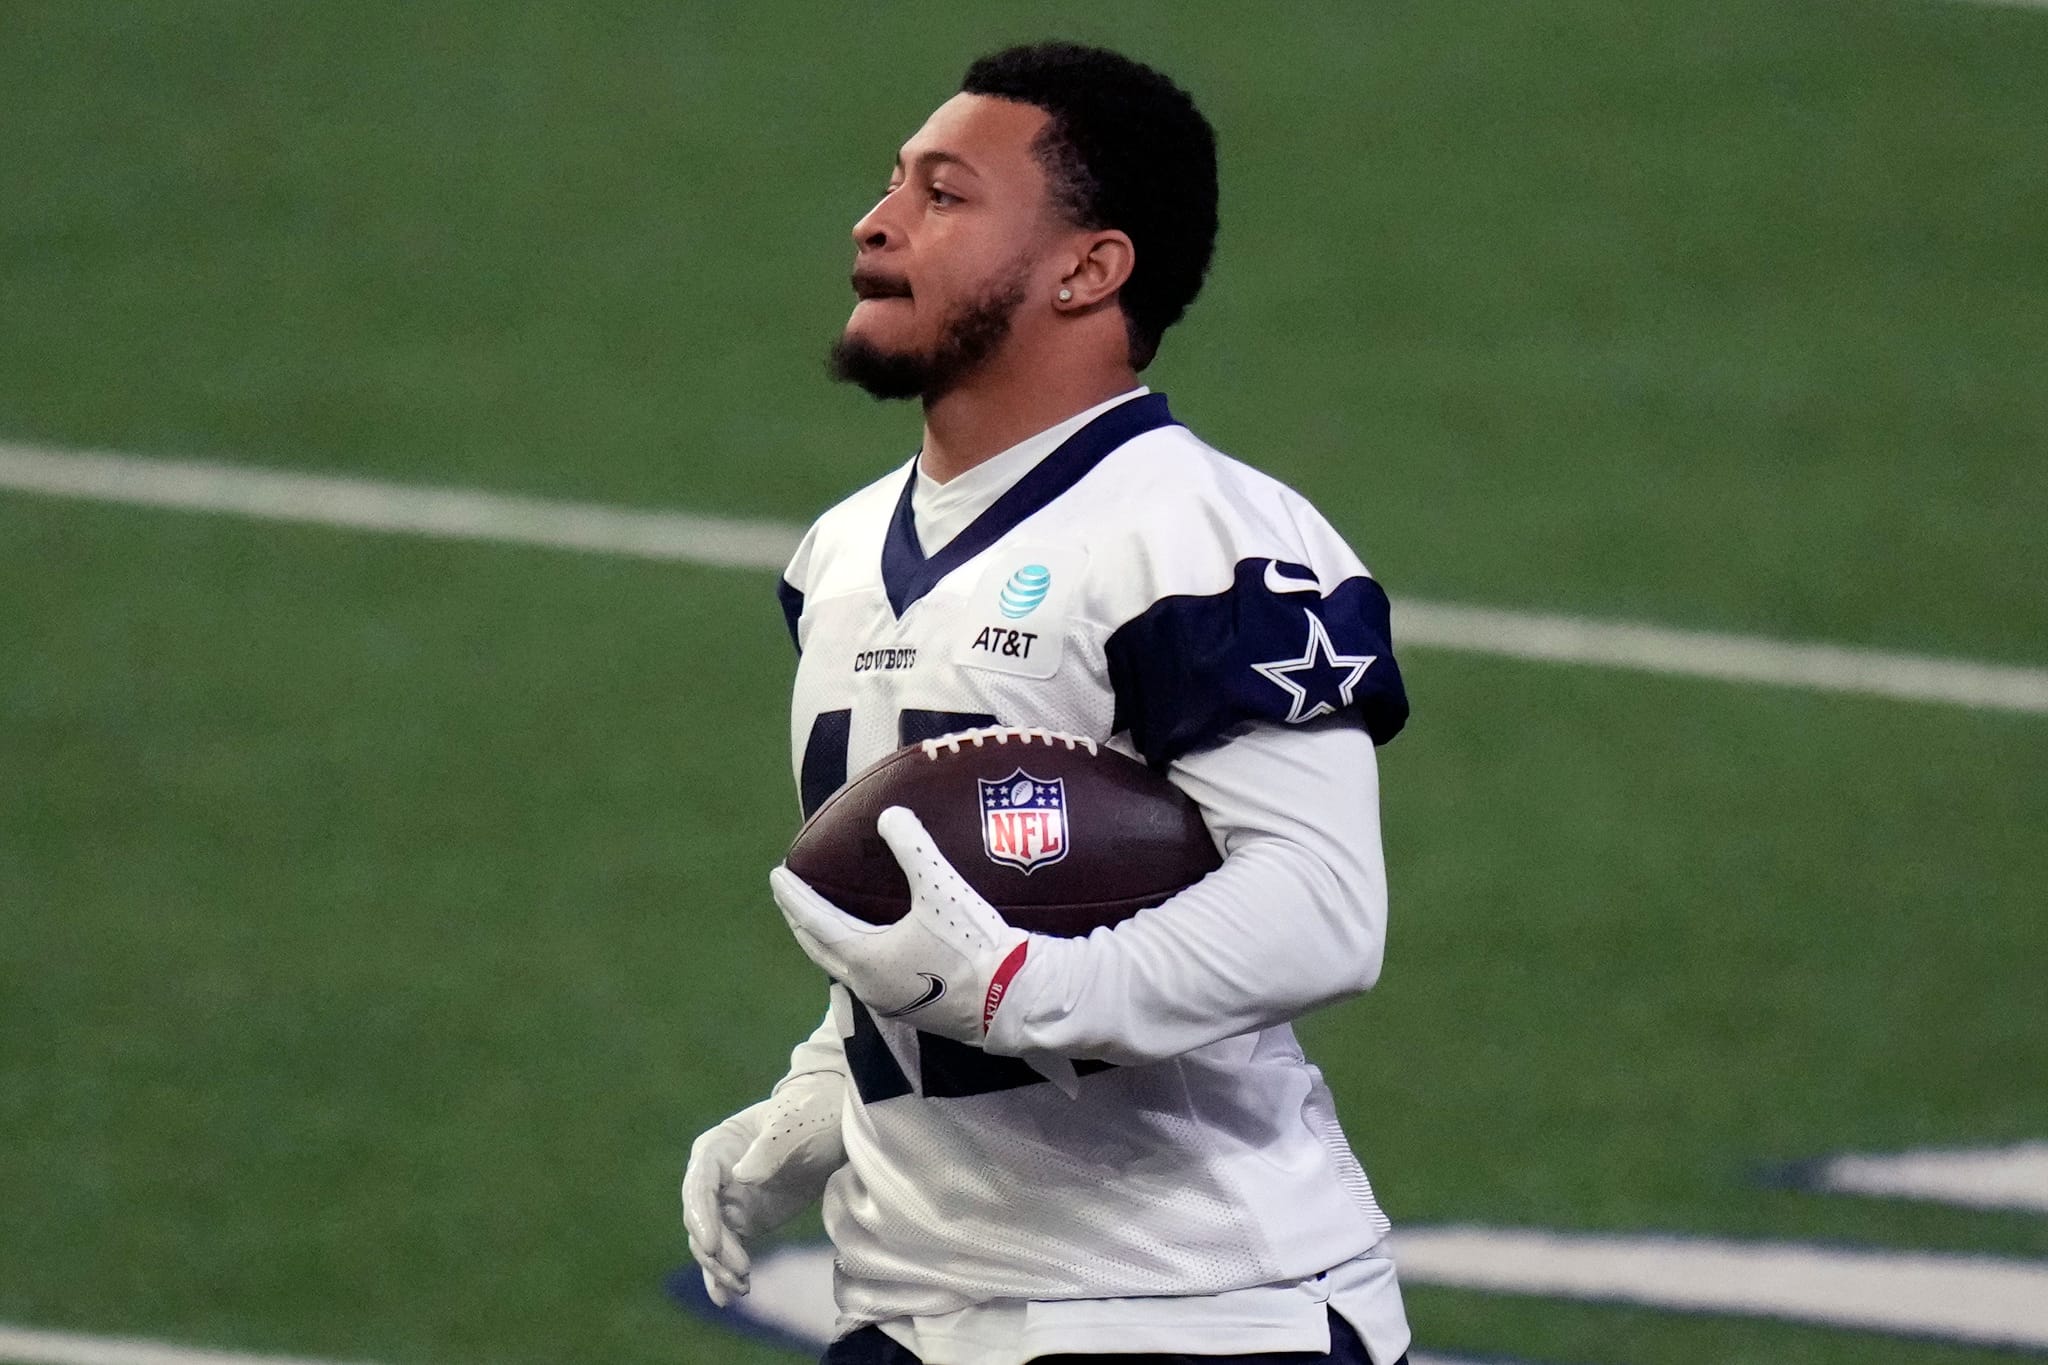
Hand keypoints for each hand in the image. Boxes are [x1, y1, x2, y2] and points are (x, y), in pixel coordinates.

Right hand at [680, 1070, 843, 1305]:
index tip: (712, 1244)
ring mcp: (728, 1202)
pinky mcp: (745, 1221)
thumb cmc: (811, 1115)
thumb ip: (768, 1149)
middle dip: (716, 1249)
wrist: (836, 1125)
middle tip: (742, 1271)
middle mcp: (714, 1177)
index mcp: (716, 1147)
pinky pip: (728, 1251)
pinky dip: (725, 1273)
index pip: (699, 1185)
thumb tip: (742, 1175)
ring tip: (742, 1288)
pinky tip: (728, 1296)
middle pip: (702, 1220)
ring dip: (721, 1267)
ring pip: (711, 1242)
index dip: (701, 1216)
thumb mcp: (793, 1126)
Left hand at [771, 806, 1032, 1046]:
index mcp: (865, 957)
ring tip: (820, 919)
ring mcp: (887, 1003)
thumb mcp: (942, 889)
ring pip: (842, 967)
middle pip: (820, 949)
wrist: (1012, 999)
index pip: (815, 921)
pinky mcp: (909, 1011)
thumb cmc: (972, 945)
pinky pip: (865, 978)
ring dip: (825, 941)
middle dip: (800, 920)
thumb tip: (890, 815)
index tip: (776, 875)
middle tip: (788, 896)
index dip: (794, 897)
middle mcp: (867, 985)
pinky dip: (852, 956)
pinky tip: (866, 947)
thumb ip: (913, 848)